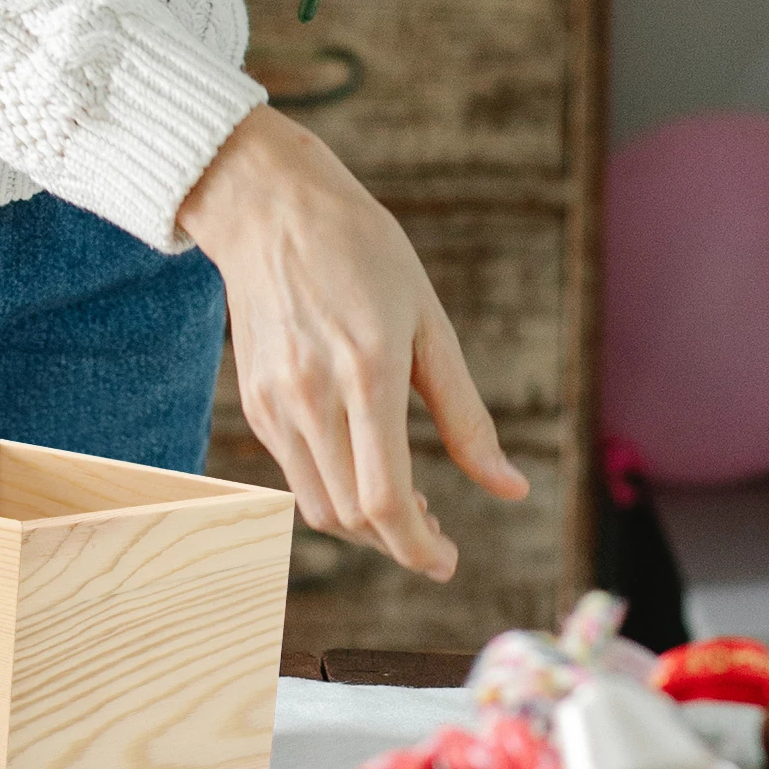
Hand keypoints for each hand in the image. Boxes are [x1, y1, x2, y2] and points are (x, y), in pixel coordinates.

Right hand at [178, 106, 527, 582]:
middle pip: (352, 517)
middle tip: (438, 540)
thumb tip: (511, 489)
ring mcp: (275, 404)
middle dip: (399, 543)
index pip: (385, 498)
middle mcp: (311, 397)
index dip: (418, 547)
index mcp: (366, 372)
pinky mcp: (257, 405)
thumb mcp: (430, 324)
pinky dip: (336, 495)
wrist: (268, 207)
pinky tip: (367, 472)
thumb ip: (467, 417)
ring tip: (407, 512)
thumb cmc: (363, 252)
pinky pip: (297, 477)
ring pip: (319, 508)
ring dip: (366, 528)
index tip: (446, 562)